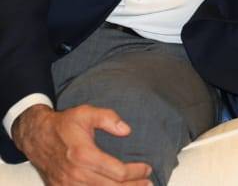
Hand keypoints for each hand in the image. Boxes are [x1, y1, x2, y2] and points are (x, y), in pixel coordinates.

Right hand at [14, 104, 151, 185]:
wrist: (36, 137)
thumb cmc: (64, 125)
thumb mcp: (86, 113)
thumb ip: (108, 118)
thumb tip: (126, 130)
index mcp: (84, 155)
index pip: (117, 172)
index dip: (136, 172)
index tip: (147, 169)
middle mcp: (75, 174)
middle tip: (148, 184)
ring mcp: (67, 185)